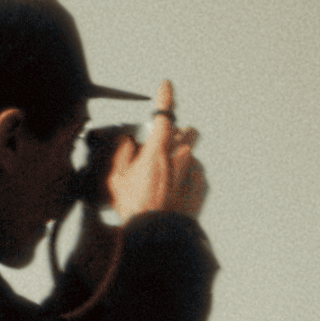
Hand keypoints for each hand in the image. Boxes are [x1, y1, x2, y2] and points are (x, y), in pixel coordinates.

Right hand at [105, 81, 207, 217]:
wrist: (158, 234)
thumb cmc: (136, 207)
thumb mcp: (117, 178)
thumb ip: (123, 154)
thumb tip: (129, 143)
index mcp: (158, 150)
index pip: (164, 114)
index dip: (165, 97)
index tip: (166, 86)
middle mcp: (180, 157)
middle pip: (190, 131)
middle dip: (180, 134)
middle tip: (165, 146)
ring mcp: (193, 171)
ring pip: (192, 153)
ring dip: (182, 158)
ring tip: (166, 177)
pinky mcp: (202, 186)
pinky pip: (196, 174)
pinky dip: (187, 177)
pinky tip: (173, 192)